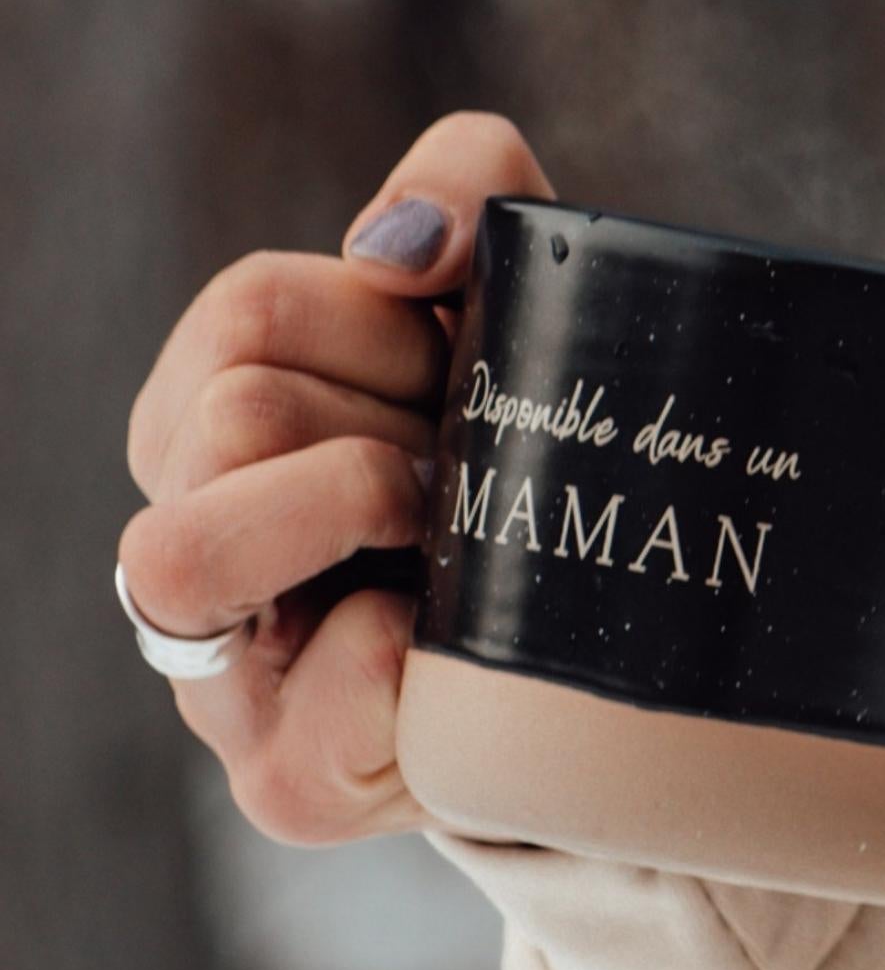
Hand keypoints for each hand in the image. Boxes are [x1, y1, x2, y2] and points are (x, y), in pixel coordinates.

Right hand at [120, 113, 551, 845]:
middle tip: (458, 465)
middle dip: (384, 420)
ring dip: (363, 509)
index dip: (381, 328)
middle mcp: (181, 542)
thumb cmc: (535, 444)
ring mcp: (218, 679)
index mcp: (208, 422)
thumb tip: (398, 245)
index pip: (248, 315)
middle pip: (230, 411)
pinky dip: (402, 659)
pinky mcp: (284, 783)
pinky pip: (324, 695)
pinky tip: (446, 648)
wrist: (618, 641)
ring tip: (441, 537)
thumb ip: (464, 186)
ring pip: (189, 548)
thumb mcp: (517, 291)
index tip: (450, 367)